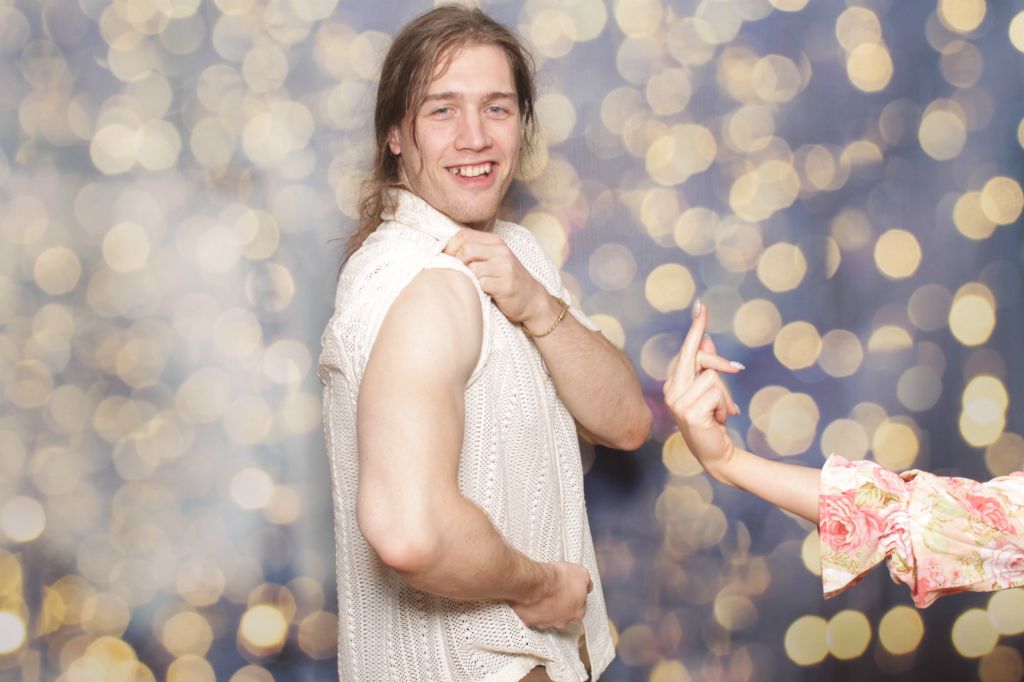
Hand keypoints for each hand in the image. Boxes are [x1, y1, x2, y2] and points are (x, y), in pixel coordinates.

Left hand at [444, 230, 554, 327]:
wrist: (531, 299)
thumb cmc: (506, 279)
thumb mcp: (494, 258)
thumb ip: (475, 251)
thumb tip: (443, 250)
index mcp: (495, 242)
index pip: (464, 235)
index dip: (450, 247)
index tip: (446, 259)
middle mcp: (501, 251)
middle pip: (466, 250)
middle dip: (456, 264)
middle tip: (458, 275)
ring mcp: (505, 268)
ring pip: (472, 268)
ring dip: (467, 278)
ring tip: (472, 284)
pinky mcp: (506, 285)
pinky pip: (481, 284)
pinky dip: (477, 289)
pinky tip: (482, 292)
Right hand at [509, 561, 591, 630]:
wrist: (536, 584)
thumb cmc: (558, 579)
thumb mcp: (581, 574)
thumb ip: (586, 583)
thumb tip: (587, 585)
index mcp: (577, 611)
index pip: (580, 607)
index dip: (574, 597)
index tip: (569, 590)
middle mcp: (563, 620)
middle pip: (564, 615)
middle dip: (560, 605)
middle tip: (555, 592)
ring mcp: (546, 622)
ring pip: (547, 617)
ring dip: (546, 608)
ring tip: (542, 595)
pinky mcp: (531, 621)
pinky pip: (532, 616)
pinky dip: (532, 609)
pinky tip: (531, 599)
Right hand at [663, 301, 743, 480]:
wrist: (716, 454)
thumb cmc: (712, 422)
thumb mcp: (711, 390)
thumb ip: (706, 366)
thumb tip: (707, 340)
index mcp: (674, 384)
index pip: (686, 351)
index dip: (696, 329)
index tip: (702, 307)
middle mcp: (672, 391)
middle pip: (699, 358)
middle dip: (720, 362)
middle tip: (737, 369)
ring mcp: (678, 403)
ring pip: (713, 377)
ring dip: (725, 395)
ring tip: (721, 411)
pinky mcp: (690, 412)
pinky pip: (717, 393)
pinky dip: (725, 406)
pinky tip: (719, 420)